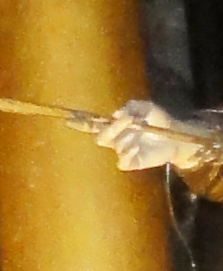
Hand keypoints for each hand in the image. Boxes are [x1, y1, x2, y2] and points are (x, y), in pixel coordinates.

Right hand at [94, 99, 222, 173]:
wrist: (176, 137)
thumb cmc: (159, 121)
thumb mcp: (148, 108)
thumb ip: (132, 107)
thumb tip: (116, 113)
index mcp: (116, 126)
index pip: (98, 126)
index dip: (93, 123)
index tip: (104, 116)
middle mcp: (117, 139)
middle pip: (101, 137)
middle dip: (111, 128)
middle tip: (127, 119)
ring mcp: (124, 152)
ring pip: (114, 146)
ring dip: (125, 137)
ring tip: (139, 130)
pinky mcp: (133, 163)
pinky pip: (122, 163)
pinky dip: (127, 155)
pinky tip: (136, 147)